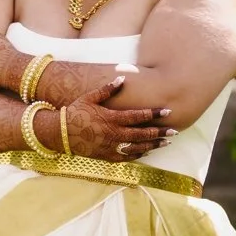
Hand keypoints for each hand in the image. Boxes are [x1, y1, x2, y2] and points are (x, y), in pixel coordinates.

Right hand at [55, 78, 174, 161]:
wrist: (61, 133)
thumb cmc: (76, 112)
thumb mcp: (89, 98)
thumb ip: (107, 90)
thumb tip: (122, 79)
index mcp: (111, 118)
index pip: (138, 116)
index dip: (154, 114)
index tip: (167, 111)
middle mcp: (113, 134)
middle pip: (142, 134)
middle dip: (159, 132)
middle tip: (175, 131)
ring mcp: (111, 147)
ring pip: (137, 147)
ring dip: (153, 145)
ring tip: (167, 142)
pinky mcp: (107, 156)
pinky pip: (127, 156)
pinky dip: (139, 154)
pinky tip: (148, 151)